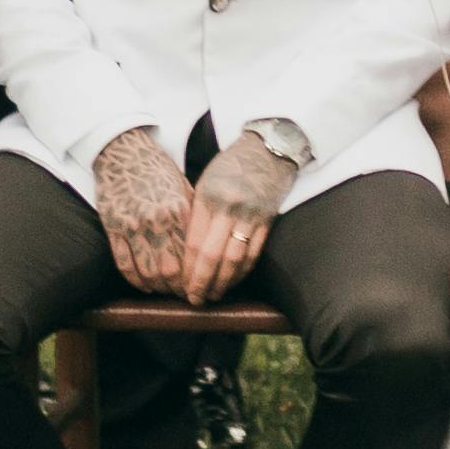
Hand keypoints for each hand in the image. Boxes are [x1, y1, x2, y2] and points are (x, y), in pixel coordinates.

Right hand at [93, 126, 196, 296]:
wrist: (123, 151)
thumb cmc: (158, 169)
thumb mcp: (184, 188)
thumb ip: (194, 217)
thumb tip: (209, 246)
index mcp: (178, 210)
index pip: (191, 256)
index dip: (196, 277)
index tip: (201, 287)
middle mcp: (156, 220)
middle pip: (170, 271)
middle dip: (179, 289)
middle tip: (185, 295)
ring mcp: (132, 226)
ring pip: (147, 273)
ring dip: (158, 288)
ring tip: (166, 291)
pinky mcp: (113, 228)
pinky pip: (124, 264)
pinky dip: (136, 281)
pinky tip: (145, 285)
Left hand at [177, 130, 292, 298]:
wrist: (268, 148)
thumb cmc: (231, 166)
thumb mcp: (205, 183)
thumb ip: (195, 213)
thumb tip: (183, 250)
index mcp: (207, 197)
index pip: (193, 242)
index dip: (187, 268)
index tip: (181, 285)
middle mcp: (228, 208)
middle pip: (212, 256)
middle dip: (201, 282)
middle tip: (195, 300)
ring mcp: (250, 215)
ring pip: (234, 260)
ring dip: (223, 282)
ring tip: (213, 295)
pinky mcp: (268, 220)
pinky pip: (253, 254)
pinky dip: (242, 272)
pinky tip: (233, 281)